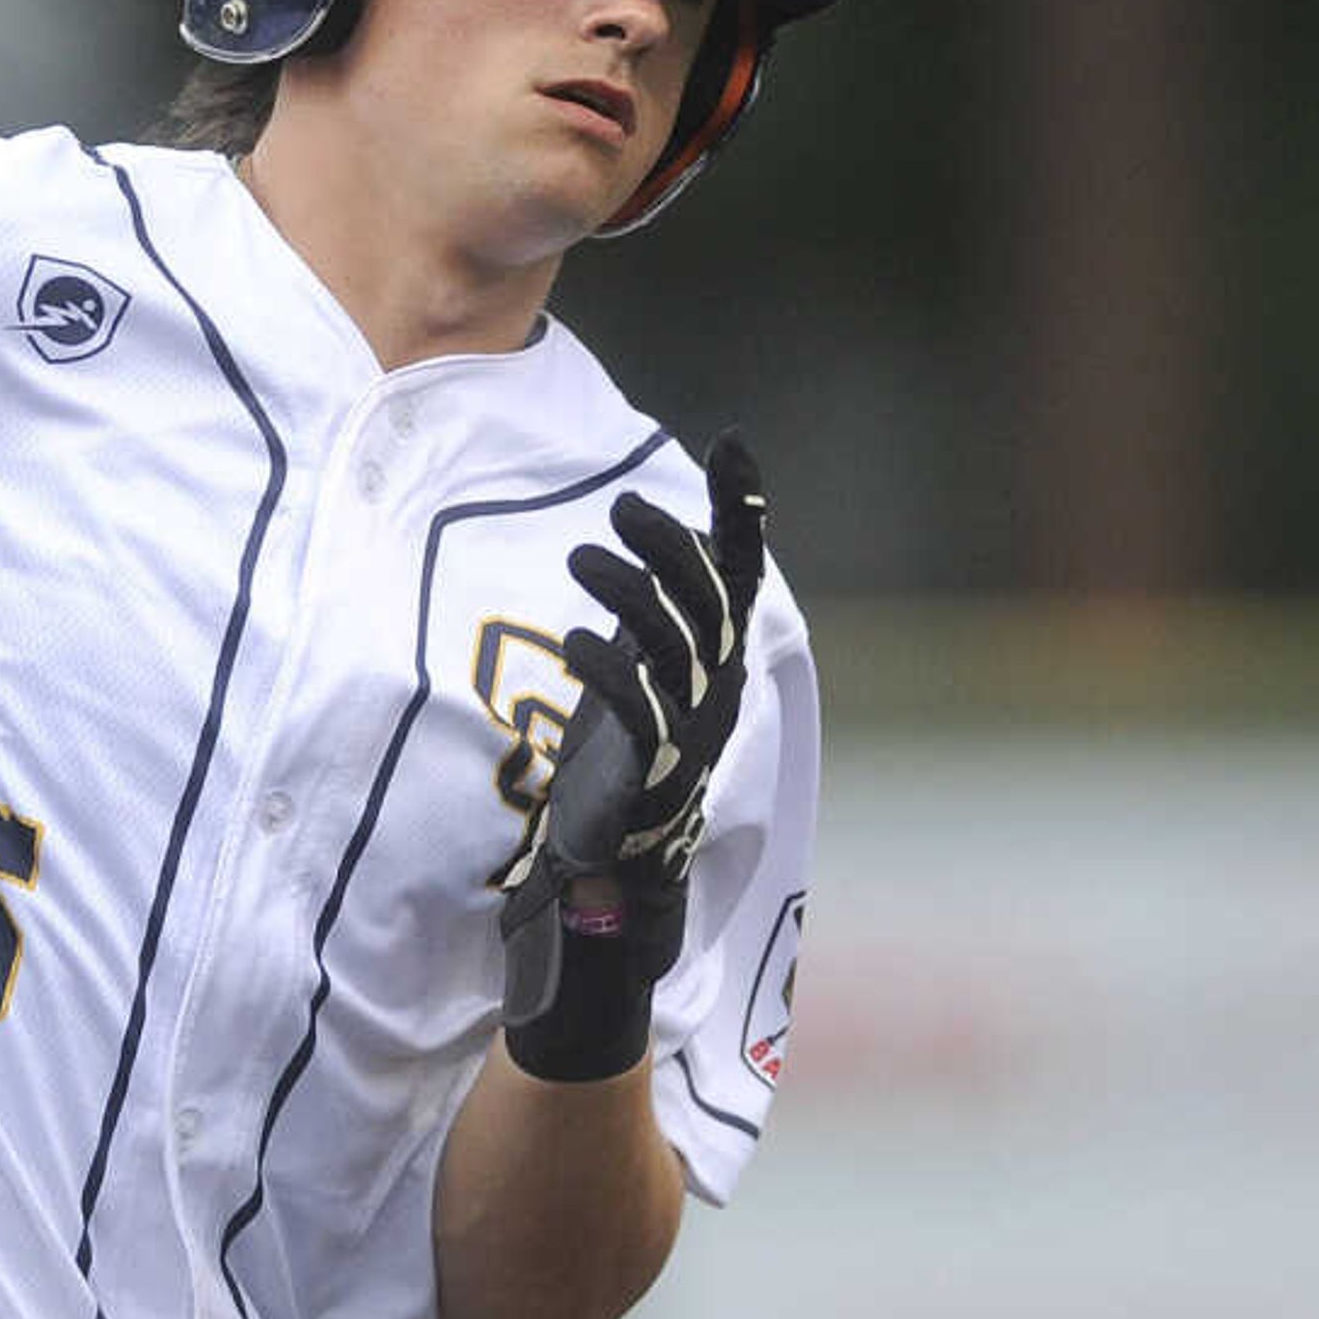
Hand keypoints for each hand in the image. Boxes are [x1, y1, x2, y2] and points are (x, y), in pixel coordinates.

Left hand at [494, 432, 765, 1080]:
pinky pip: (640, 704)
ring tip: (582, 561)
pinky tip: (576, 638)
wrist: (616, 874)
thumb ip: (646, 615)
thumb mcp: (638, 676)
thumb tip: (637, 548)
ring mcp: (689, 730)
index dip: (742, 510)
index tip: (731, 444)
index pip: (742, 572)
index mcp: (721, 661)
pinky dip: (610, 664)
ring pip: (674, 644)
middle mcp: (717, 690)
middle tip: (621, 508)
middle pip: (708, 600)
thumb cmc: (621, 765)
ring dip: (629, 594)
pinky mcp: (650, 767)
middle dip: (668, 545)